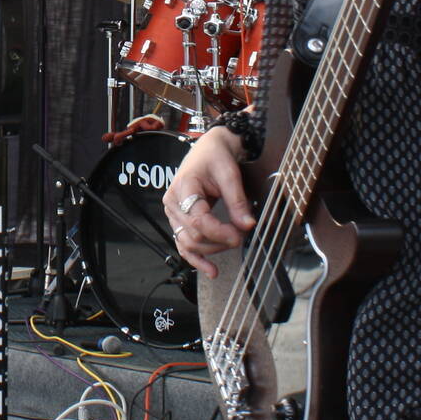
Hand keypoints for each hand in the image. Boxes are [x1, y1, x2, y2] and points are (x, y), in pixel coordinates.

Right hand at [163, 127, 253, 277]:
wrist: (209, 149)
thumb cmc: (217, 157)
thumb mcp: (230, 174)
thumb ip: (237, 201)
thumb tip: (248, 225)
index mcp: (183, 188)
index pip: (198, 221)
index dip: (220, 232)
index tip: (240, 234)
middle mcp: (172, 202)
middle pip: (193, 235)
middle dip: (219, 241)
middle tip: (241, 236)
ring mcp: (173, 213)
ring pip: (188, 243)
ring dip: (211, 251)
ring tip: (232, 246)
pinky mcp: (178, 220)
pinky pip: (183, 244)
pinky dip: (196, 259)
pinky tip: (211, 270)